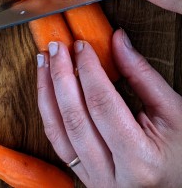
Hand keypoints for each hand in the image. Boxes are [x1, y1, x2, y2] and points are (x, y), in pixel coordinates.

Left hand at [37, 30, 181, 187]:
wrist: (180, 185)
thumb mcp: (173, 111)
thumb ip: (142, 74)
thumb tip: (117, 39)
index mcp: (140, 160)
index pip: (103, 104)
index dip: (88, 70)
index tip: (81, 45)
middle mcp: (113, 176)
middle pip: (75, 117)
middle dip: (61, 76)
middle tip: (57, 47)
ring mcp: (96, 181)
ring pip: (59, 132)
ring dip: (47, 91)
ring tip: (44, 61)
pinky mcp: (86, 178)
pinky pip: (58, 142)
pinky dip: (49, 111)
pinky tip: (47, 87)